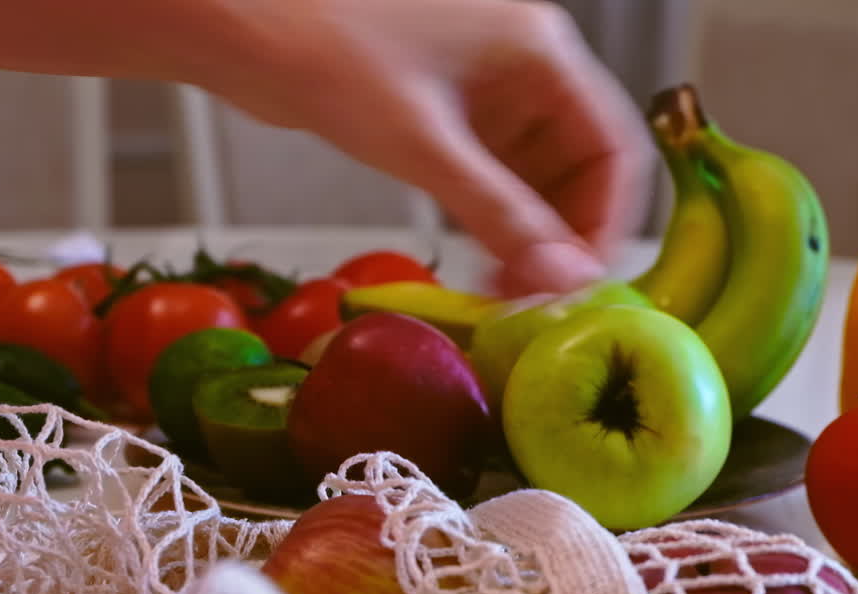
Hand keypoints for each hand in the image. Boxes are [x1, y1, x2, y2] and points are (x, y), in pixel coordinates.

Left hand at [206, 0, 655, 295]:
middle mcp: (521, 68)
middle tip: (541, 302)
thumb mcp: (425, 146)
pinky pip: (490, 178)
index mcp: (538, 51)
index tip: (587, 285)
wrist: (244, 27)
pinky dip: (490, 223)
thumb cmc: (329, 53)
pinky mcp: (444, 116)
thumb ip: (500, 215)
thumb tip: (563, 280)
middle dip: (563, 238)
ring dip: (526, 238)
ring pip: (533, 180)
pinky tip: (479, 267)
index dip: (607, 222)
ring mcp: (482, 93)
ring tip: (507, 298)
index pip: (613, 147)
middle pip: (578, 169)